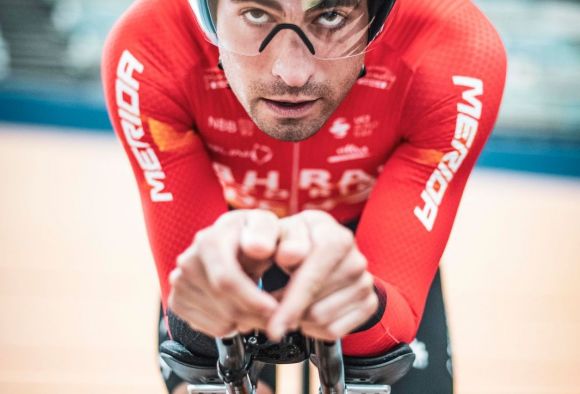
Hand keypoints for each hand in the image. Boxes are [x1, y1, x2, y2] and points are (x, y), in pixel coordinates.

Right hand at [168, 210, 279, 336]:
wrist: (236, 242)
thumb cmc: (256, 235)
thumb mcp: (273, 228)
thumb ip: (275, 235)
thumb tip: (259, 248)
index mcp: (210, 240)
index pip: (225, 281)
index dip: (253, 300)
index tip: (274, 309)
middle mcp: (189, 260)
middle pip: (225, 306)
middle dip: (256, 316)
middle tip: (277, 315)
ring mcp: (181, 282)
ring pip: (223, 321)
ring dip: (249, 320)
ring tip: (258, 303)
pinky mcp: (178, 301)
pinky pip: (212, 329)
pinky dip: (233, 325)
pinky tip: (240, 305)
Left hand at [268, 210, 377, 340]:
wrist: (316, 245)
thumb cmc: (294, 240)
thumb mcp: (277, 233)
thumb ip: (274, 240)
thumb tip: (286, 255)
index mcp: (336, 237)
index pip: (314, 277)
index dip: (290, 302)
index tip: (270, 321)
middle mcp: (356, 260)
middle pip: (316, 306)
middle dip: (289, 311)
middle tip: (274, 303)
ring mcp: (365, 283)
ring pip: (322, 320)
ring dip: (299, 319)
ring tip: (291, 303)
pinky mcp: (368, 303)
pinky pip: (334, 330)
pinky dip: (313, 328)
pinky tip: (306, 310)